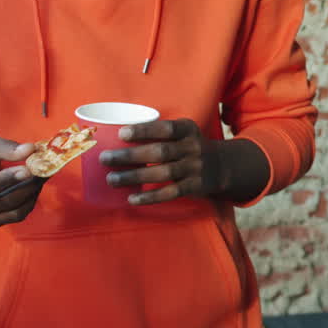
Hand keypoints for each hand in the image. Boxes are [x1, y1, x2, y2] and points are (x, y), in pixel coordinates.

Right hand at [0, 133, 41, 226]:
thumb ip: (3, 147)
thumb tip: (30, 150)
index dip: (5, 181)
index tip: (28, 169)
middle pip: (2, 204)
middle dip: (27, 186)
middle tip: (44, 168)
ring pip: (14, 213)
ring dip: (33, 194)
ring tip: (42, 174)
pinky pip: (17, 215)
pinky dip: (30, 200)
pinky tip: (34, 184)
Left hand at [100, 118, 261, 205]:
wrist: (222, 166)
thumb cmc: (190, 147)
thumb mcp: (184, 133)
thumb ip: (160, 134)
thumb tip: (118, 136)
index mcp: (188, 130)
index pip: (165, 128)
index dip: (144, 130)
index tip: (121, 134)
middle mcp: (192, 148)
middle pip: (159, 152)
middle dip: (130, 155)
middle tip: (105, 158)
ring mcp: (194, 168)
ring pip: (161, 173)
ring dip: (134, 177)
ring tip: (111, 179)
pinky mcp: (194, 186)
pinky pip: (170, 193)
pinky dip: (150, 197)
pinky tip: (132, 198)